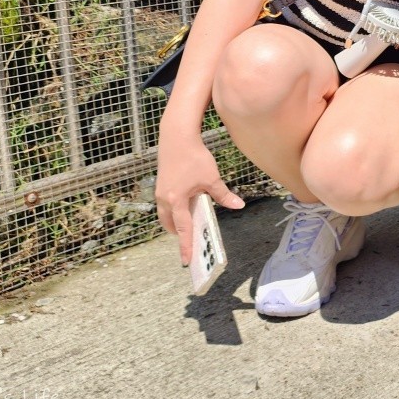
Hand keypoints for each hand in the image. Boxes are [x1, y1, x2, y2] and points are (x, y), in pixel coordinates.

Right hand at [155, 137, 243, 265]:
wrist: (177, 137)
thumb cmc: (194, 157)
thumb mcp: (212, 178)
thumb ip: (223, 195)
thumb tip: (238, 205)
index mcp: (176, 200)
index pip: (183, 228)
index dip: (186, 245)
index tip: (187, 260)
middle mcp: (164, 199)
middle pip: (170, 224)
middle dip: (180, 234)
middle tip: (191, 242)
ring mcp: (160, 192)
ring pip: (165, 215)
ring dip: (175, 222)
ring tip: (189, 226)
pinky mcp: (161, 185)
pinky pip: (165, 205)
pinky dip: (174, 211)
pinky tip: (185, 208)